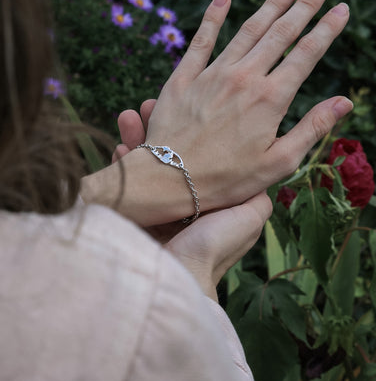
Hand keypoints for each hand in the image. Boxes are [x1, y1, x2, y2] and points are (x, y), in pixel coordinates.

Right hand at [113, 100, 272, 295]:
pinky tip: (120, 146)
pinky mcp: (137, 210)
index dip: (195, 128)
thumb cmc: (216, 244)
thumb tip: (261, 175)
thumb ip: (257, 193)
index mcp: (213, 197)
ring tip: (130, 117)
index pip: (204, 152)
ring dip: (140, 137)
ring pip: (149, 160)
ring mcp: (160, 204)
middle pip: (173, 151)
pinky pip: (130, 177)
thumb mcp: (250, 215)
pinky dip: (124, 160)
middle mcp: (187, 197)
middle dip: (161, 128)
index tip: (189, 106)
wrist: (177, 274)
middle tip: (148, 105)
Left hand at [143, 0, 351, 214]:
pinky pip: (202, 38)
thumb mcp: (278, 163)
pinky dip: (213, 15)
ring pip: (247, 30)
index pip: (306, 54)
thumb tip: (343, 102)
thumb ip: (312, 129)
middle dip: (304, 6)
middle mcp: (244, 78)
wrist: (169, 179)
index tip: (342, 8)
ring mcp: (213, 73)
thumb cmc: (227, 179)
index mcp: (270, 99)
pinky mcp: (185, 76)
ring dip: (270, 4)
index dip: (327, 29)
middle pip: (280, 33)